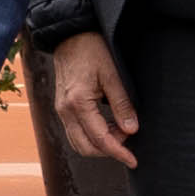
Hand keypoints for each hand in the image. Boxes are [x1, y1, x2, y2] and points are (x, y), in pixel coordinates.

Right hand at [49, 33, 138, 168]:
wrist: (69, 34)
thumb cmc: (91, 49)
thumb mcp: (112, 74)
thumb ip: (122, 103)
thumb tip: (132, 129)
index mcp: (78, 103)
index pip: (100, 139)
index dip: (118, 152)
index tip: (133, 160)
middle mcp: (65, 110)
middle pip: (85, 147)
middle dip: (109, 151)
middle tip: (129, 143)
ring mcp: (61, 110)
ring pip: (78, 142)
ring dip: (99, 144)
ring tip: (120, 132)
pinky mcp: (62, 107)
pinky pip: (75, 131)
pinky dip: (91, 136)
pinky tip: (109, 125)